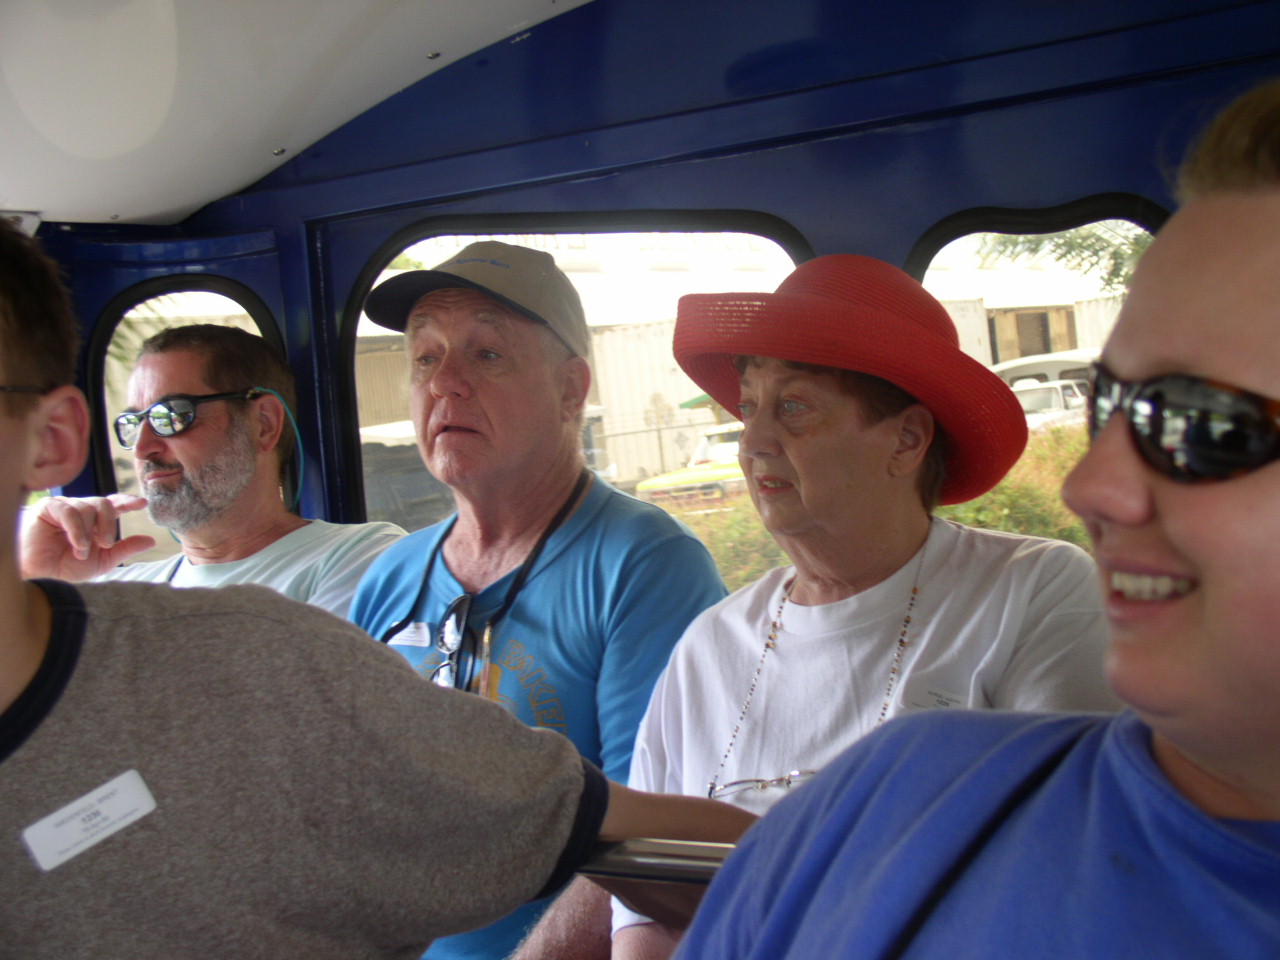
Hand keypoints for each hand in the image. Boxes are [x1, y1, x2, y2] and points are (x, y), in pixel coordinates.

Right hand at [21, 494, 156, 580]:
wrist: (39, 574)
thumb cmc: (66, 567)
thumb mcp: (102, 561)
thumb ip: (125, 549)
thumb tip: (152, 540)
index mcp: (97, 521)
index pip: (115, 504)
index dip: (128, 501)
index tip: (142, 503)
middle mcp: (83, 510)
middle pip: (105, 504)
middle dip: (109, 524)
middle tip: (105, 543)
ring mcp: (67, 507)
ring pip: (88, 507)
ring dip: (88, 533)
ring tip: (81, 552)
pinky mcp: (50, 508)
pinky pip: (70, 511)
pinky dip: (77, 529)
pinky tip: (77, 545)